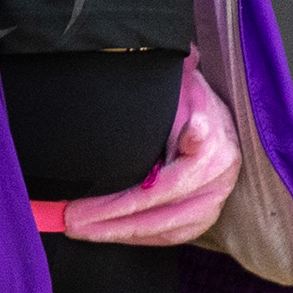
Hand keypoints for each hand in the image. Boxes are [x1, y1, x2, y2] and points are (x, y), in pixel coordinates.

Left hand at [60, 60, 240, 246]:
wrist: (217, 127)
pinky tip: (105, 234)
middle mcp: (219, 177)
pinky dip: (134, 238)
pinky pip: (168, 238)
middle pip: (162, 204)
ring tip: (79, 229)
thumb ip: (181, 73)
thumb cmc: (189, 105)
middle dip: (113, 215)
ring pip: (163, 228)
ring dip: (117, 232)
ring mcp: (214, 202)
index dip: (171, 162)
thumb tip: (186, 54)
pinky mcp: (204, 220)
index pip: (187, 158)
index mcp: (214, 141)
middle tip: (73, 217)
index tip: (182, 137)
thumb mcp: (184, 85)